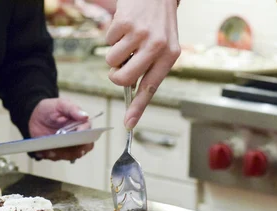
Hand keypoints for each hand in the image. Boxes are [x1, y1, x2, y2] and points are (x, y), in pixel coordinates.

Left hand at [28, 98, 92, 161]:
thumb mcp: (60, 104)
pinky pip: (58, 157)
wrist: (34, 117)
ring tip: (50, 150)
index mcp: (81, 125)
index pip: (89, 133)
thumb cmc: (50, 109)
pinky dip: (52, 155)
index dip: (85, 136)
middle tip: (64, 146)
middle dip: (75, 150)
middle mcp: (78, 137)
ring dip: (61, 154)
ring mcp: (69, 146)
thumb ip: (72, 109)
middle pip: (84, 148)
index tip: (77, 135)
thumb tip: (85, 116)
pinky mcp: (60, 152)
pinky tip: (45, 151)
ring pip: (71, 155)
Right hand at [105, 0, 179, 129]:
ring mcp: (141, 34)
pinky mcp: (125, 22)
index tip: (128, 124)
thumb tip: (129, 89)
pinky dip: (111, 35)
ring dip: (114, 52)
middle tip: (119, 67)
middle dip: (115, 76)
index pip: (150, 88)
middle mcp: (157, 46)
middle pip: (123, 78)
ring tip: (127, 39)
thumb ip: (150, 67)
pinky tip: (124, 25)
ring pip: (111, 60)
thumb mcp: (163, 46)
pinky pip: (107, 41)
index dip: (138, 108)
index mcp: (169, 56)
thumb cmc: (158, 24)